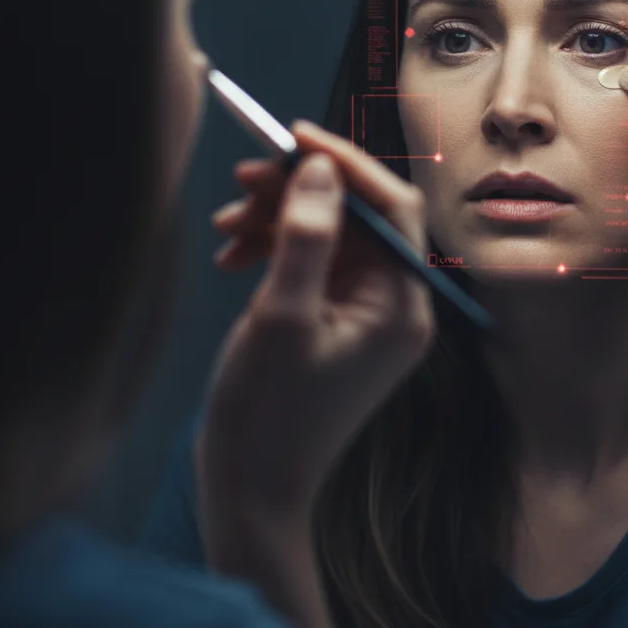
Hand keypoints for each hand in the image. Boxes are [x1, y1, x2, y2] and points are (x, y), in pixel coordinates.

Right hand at [197, 121, 434, 517]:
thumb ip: (306, 235)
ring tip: (225, 223)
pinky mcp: (336, 319)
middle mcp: (394, 304)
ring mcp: (365, 312)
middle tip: (243, 177)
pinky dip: (274, 248)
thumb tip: (320, 165)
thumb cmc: (267, 415)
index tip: (292, 136)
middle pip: (357, 217)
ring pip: (329, 234)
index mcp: (401, 305)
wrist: (251, 490)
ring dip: (278, 218)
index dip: (347, 163)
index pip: (393, 207)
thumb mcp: (282, 316)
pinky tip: (232, 254)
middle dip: (300, 190)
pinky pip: (312, 262)